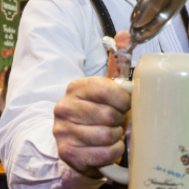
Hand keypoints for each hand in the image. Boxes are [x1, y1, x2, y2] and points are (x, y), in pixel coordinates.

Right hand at [54, 32, 131, 178]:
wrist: (75, 142)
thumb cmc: (97, 113)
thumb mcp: (105, 88)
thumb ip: (117, 62)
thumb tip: (126, 34)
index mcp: (75, 88)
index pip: (106, 90)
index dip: (123, 101)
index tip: (127, 106)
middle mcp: (64, 108)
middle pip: (108, 115)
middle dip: (120, 121)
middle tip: (120, 123)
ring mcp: (62, 131)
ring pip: (106, 135)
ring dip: (116, 138)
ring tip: (114, 135)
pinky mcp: (67, 153)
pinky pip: (101, 154)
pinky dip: (112, 153)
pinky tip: (110, 148)